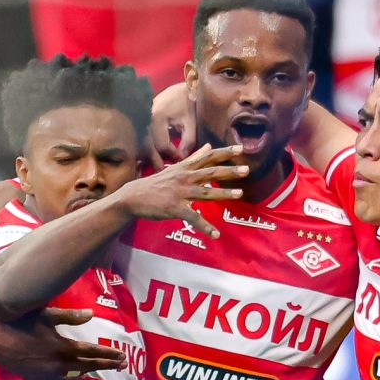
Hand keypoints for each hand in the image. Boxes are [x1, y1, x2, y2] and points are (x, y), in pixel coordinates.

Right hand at [0, 307, 124, 379]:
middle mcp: (58, 363)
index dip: (109, 355)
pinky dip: (72, 379)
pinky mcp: (39, 378)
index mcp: (62, 346)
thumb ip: (70, 316)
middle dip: (107, 364)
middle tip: (123, 364)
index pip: (92, 352)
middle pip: (89, 366)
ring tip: (103, 369)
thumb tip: (91, 314)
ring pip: (76, 376)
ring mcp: (48, 373)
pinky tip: (79, 376)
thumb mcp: (46, 315)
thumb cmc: (22, 322)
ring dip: (90, 372)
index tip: (122, 356)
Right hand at [118, 144, 248, 235]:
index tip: (240, 149)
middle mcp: (185, 178)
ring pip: (206, 193)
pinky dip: (205, 227)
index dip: (224, 153)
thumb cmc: (156, 183)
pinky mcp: (175, 208)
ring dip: (223, 194)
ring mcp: (180, 193)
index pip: (208, 157)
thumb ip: (194, 158)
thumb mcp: (175, 168)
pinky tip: (216, 234)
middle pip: (210, 172)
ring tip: (240, 193)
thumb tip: (208, 145)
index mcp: (185, 168)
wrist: (134, 197)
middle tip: (246, 169)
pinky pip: (193, 218)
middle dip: (229, 171)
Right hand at [149, 82, 198, 161]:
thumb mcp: (191, 123)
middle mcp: (146, 116)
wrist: (186, 86)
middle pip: (149, 143)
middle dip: (157, 156)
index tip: (181, 158)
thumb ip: (188, 141)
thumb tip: (182, 158)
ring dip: (153, 150)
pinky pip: (146, 132)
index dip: (171, 154)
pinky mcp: (145, 114)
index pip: (161, 144)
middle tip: (165, 166)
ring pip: (145, 139)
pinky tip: (159, 148)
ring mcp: (144, 114)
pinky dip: (152, 141)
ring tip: (161, 159)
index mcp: (157, 117)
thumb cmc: (190, 102)